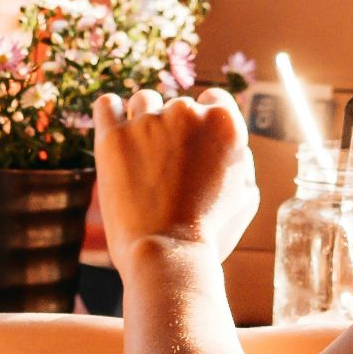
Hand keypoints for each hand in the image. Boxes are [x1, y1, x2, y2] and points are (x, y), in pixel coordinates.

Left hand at [94, 88, 258, 269]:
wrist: (167, 253)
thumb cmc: (211, 232)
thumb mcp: (245, 196)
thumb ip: (240, 158)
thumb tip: (231, 142)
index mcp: (224, 122)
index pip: (214, 100)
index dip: (205, 123)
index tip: (196, 145)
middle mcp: (187, 112)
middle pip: (179, 106)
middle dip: (176, 131)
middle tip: (171, 169)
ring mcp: (148, 121)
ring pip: (144, 101)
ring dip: (144, 120)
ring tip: (143, 157)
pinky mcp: (112, 135)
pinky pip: (107, 104)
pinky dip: (111, 113)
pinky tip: (116, 132)